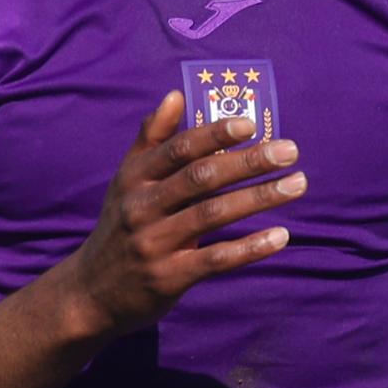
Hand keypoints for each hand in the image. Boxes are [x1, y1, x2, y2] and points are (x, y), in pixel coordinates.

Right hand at [56, 90, 303, 337]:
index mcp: (135, 177)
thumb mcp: (125, 180)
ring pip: (213, 214)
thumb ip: (151, 138)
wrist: (90, 293)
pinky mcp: (169, 277)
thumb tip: (175, 94)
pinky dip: (250, 247)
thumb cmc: (120, 225)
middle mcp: (142, 206)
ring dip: (259, 197)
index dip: (215, 133)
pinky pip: (216, 259)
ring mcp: (155, 243)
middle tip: (289, 150)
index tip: (250, 123)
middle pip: (202, 177)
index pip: (178, 148)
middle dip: (249, 162)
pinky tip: (280, 236)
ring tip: (297, 184)